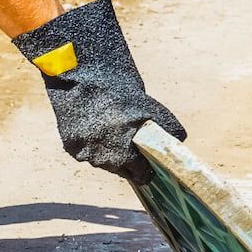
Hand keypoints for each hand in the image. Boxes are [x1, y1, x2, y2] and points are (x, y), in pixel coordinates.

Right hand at [13, 0, 185, 184]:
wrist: (80, 78)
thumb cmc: (119, 91)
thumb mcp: (149, 106)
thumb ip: (165, 126)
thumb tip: (180, 139)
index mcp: (128, 150)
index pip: (141, 174)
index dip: (146, 169)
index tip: (148, 164)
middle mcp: (106, 158)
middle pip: (120, 169)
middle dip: (127, 160)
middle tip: (129, 145)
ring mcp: (87, 154)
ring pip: (102, 162)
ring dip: (108, 152)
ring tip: (110, 132)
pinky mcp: (71, 147)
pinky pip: (86, 152)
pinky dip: (91, 144)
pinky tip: (93, 127)